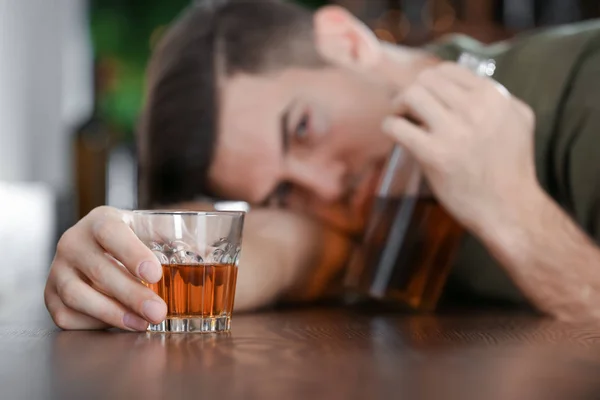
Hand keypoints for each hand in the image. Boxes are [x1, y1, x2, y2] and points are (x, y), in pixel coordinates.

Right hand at [45, 206, 166, 330]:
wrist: (96, 247)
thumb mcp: (149, 229)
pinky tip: (122, 323)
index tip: (156, 274)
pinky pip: (68, 316)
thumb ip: (174, 238)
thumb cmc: (131, 240)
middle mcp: (73, 242)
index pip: (111, 232)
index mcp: (100, 221)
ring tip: (143, 323)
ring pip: (78, 296)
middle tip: (158, 311)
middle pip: (99, 270)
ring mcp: (58, 270)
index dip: (132, 253)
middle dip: (131, 294)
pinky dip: (96, 324)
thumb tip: (206, 252)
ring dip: (113, 313)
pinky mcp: (51, 296)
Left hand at [382, 62, 537, 231]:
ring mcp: (455, 132)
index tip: (424, 96)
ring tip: (399, 117)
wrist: (510, 209)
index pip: (448, 71)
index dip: (430, 82)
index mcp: (493, 97)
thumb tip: (465, 82)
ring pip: (411, 96)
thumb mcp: (519, 119)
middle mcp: (476, 109)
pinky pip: (397, 126)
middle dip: (412, 91)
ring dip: (398, 105)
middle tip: (406, 108)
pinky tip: (393, 133)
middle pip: (426, 81)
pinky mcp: (435, 155)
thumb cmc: (512, 167)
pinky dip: (390, 126)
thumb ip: (497, 96)